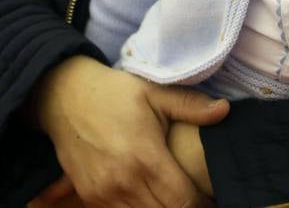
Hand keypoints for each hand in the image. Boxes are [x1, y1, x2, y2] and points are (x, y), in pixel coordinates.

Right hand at [31, 56, 228, 206]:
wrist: (64, 97)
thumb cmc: (115, 93)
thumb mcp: (154, 92)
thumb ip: (191, 105)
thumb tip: (225, 110)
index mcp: (146, 158)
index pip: (182, 201)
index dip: (201, 204)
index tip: (211, 199)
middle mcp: (124, 182)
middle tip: (195, 198)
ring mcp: (104, 194)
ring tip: (173, 198)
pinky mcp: (90, 197)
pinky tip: (150, 198)